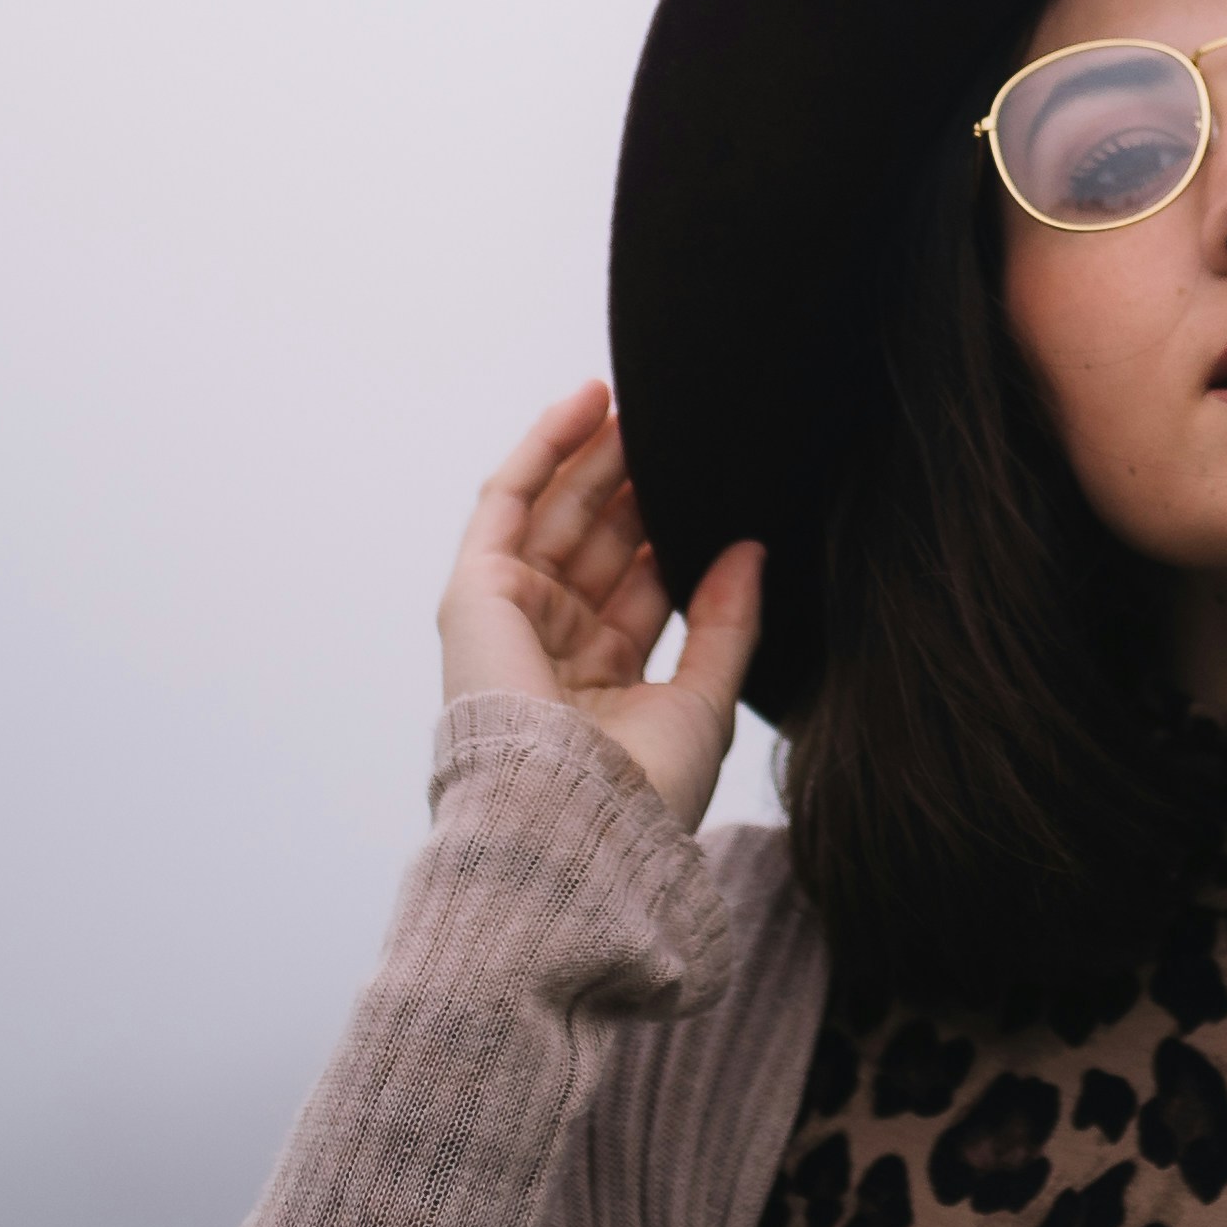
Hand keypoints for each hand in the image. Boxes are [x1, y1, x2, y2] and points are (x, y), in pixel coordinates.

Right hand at [439, 381, 762, 824]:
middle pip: (594, 545)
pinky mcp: (475, 592)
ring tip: (639, 405)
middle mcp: (549, 649)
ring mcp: (509, 618)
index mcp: (599, 686)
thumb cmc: (637, 793)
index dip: (667, 536)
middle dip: (632, 487)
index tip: (712, 488)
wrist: (572, 823)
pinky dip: (542, 448)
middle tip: (675, 432)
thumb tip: (750, 552)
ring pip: (554, 516)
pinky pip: (506, 502)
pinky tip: (585, 403)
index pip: (637, 590)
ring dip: (593, 457)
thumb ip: (726, 624)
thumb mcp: (704, 700)